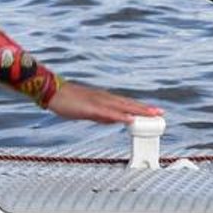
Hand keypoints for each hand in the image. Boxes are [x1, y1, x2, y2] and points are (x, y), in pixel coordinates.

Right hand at [44, 79, 162, 124]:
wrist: (52, 92)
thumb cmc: (68, 101)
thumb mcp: (88, 111)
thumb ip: (102, 115)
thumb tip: (114, 120)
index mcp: (104, 99)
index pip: (126, 104)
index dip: (141, 108)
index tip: (154, 111)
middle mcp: (104, 98)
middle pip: (128, 104)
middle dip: (144, 109)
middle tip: (160, 113)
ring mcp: (98, 101)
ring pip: (122, 107)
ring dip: (137, 111)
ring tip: (151, 114)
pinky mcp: (90, 107)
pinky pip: (108, 113)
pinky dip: (120, 116)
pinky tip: (129, 118)